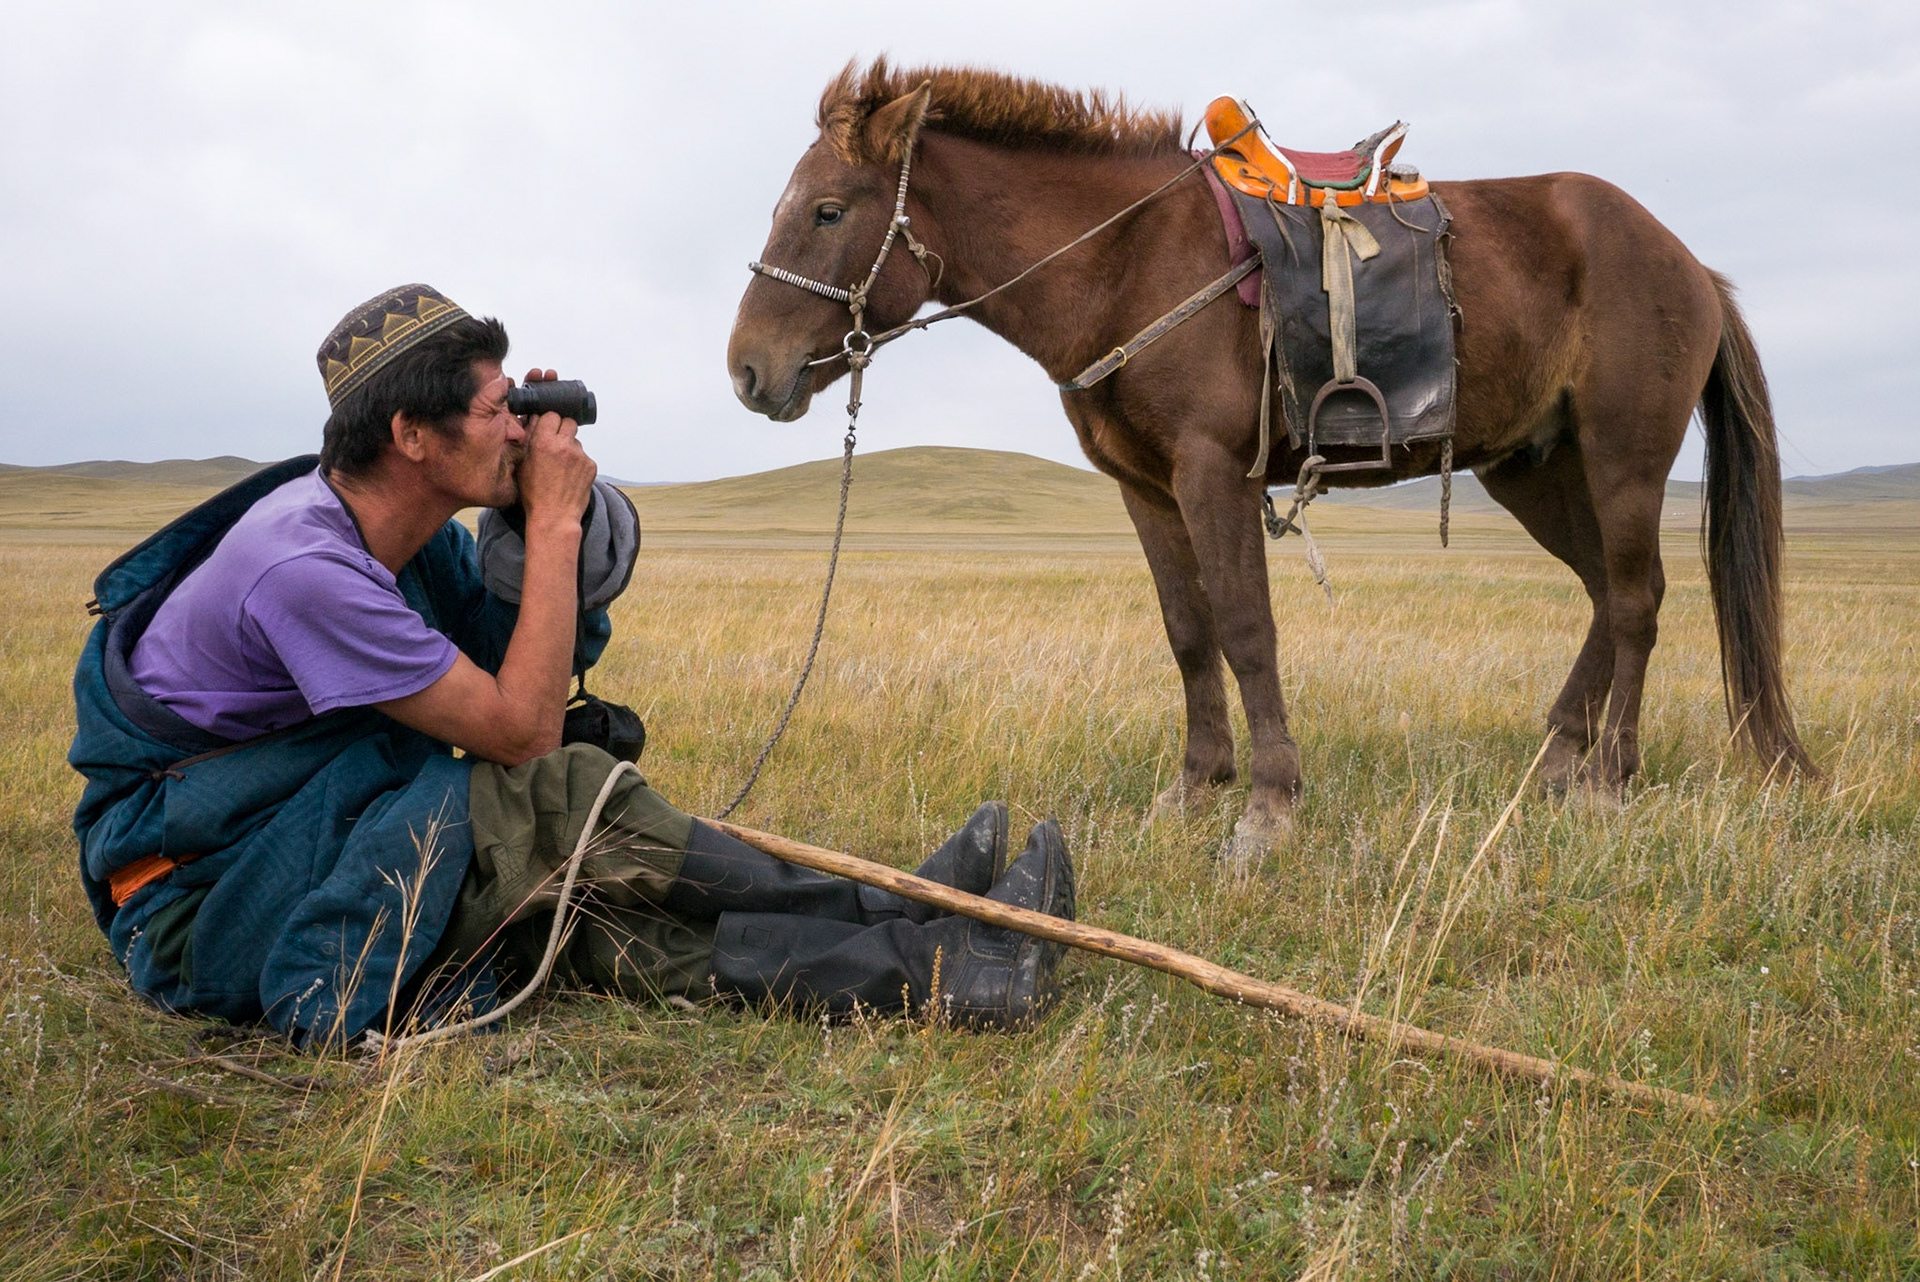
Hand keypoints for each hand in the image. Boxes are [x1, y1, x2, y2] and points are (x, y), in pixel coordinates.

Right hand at [514, 367, 595, 530]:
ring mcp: (580, 455)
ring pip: (576, 440)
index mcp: (543, 442)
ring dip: (569, 447)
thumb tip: (532, 420)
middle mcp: (564, 445)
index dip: (548, 422)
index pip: (551, 415)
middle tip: (555, 443)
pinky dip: (578, 462)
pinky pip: (584, 456)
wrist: (554, 517)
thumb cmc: (534, 494)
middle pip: (568, 421)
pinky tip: (570, 476)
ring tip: (561, 466)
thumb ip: (528, 439)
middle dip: (561, 429)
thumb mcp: (522, 464)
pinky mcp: (591, 465)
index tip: (545, 429)